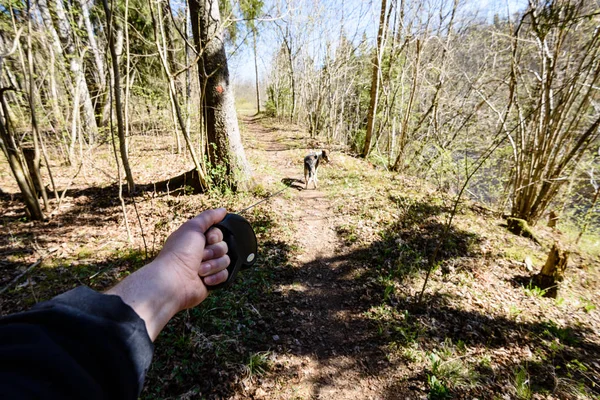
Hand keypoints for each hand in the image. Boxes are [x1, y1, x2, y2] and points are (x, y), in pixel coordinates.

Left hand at [106, 208, 229, 340]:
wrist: (174, 281)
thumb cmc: (180, 253)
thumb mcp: (193, 228)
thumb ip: (209, 217)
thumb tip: (223, 210)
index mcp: (197, 239)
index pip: (219, 233)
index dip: (216, 236)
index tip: (208, 239)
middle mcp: (202, 252)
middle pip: (224, 247)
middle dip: (214, 251)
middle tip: (200, 256)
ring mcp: (208, 267)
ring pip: (226, 261)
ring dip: (213, 265)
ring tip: (199, 270)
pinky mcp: (212, 281)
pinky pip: (225, 275)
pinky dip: (215, 276)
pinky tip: (204, 279)